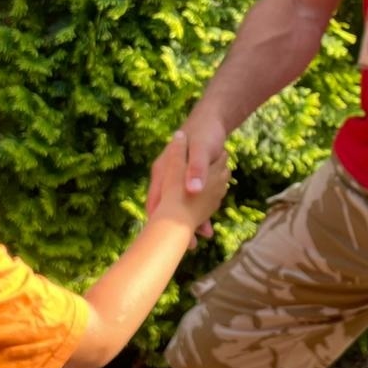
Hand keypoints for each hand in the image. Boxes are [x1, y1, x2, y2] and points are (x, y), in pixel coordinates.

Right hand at [147, 107, 227, 237]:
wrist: (213, 122)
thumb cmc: (204, 134)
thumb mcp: (202, 150)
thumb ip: (196, 168)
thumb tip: (192, 190)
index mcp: (164, 170)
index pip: (155, 199)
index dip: (158, 219)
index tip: (163, 238)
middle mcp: (168, 177)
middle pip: (165, 206)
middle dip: (174, 227)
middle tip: (187, 246)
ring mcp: (178, 180)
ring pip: (179, 206)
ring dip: (189, 223)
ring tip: (198, 241)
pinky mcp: (190, 182)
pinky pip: (191, 202)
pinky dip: (198, 214)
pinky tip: (208, 227)